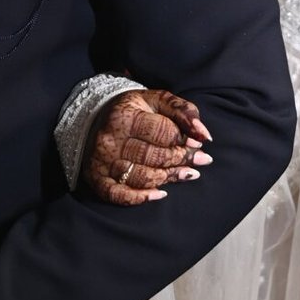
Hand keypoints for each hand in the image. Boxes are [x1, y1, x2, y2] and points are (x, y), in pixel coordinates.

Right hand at [83, 88, 211, 205]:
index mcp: (125, 115)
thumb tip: (204, 135)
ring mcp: (102, 160)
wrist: (95, 117)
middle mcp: (110, 139)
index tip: (198, 144)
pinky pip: (118, 194)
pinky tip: (160, 194)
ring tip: (187, 174)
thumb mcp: (158, 100)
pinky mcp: (97, 178)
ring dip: (168, 178)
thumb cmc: (135, 110)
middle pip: (153, 156)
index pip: (162, 132)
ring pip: (141, 176)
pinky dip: (140, 198)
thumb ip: (184, 111)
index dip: (184, 140)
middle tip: (200, 161)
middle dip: (181, 160)